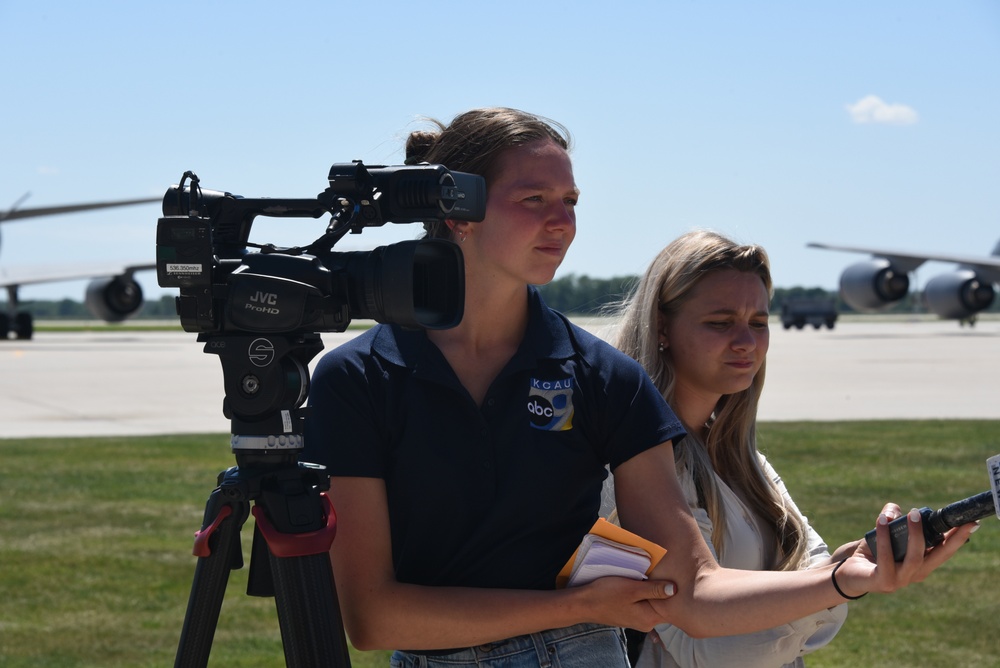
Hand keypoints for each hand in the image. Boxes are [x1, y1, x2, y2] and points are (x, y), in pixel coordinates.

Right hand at [577, 576, 676, 631]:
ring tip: (646, 576)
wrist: (583, 604)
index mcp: (649, 618)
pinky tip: (635, 583)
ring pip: (650, 602)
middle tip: (660, 572)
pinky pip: (640, 603)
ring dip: (649, 590)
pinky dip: (640, 593)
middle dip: (661, 589)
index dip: (673, 592)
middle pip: (661, 605)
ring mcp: (636, 619)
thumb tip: (674, 589)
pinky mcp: (628, 614)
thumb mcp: (632, 589)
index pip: (670, 607)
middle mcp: (645, 622)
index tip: (672, 576)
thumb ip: (654, 590)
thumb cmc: (606, 595)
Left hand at [833, 508, 977, 597]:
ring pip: (914, 557)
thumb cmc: (872, 552)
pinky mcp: (883, 581)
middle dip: (950, 539)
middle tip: (954, 520)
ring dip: (915, 534)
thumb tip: (894, 510)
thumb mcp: (884, 532)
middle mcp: (916, 573)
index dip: (958, 538)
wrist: (849, 573)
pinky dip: (885, 537)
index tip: (970, 523)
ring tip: (912, 514)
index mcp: (922, 563)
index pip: (944, 550)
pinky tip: (881, 520)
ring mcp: (900, 579)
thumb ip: (891, 517)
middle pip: (938, 557)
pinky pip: (886, 559)